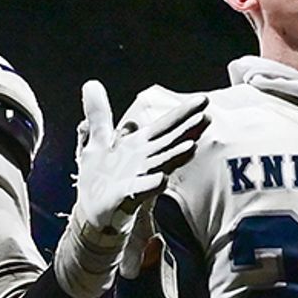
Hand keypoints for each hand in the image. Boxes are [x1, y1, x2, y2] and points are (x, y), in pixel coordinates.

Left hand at [62, 81, 207, 286]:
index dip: (183, 113)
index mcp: (139, 146)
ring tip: (191, 147)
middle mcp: (143, 161)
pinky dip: (150, 184)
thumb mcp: (96, 140)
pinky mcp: (124, 196)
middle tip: (207, 116)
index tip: (204, 100)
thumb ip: (98, 113)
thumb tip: (90, 83)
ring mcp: (137, 179)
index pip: (165, 127)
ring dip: (174, 157)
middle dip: (186, 130)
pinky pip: (139, 190)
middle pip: (168, 142)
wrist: (93, 213)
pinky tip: (161, 179)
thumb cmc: (101, 177)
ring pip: (159, 165)